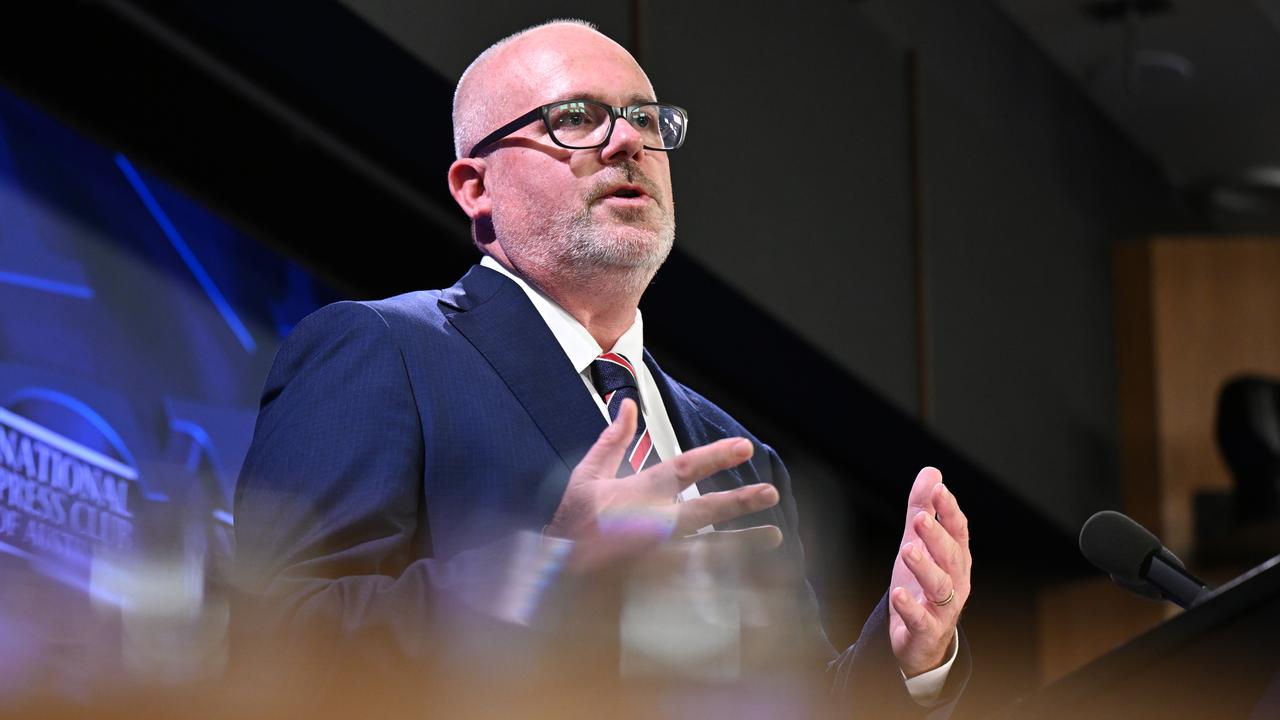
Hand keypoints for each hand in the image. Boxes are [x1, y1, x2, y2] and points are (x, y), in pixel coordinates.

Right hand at [546, 399, 780, 569]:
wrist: (554, 575)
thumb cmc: (573, 522)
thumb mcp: (586, 476)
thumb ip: (613, 440)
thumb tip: (630, 405)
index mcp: (635, 493)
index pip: (681, 468)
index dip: (715, 456)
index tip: (745, 447)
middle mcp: (649, 524)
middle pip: (703, 510)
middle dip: (739, 502)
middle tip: (770, 492)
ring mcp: (655, 558)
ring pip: (708, 549)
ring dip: (743, 543)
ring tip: (775, 536)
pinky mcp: (656, 586)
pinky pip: (698, 583)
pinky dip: (725, 581)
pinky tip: (752, 580)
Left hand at [888, 467, 970, 676]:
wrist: (923, 641)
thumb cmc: (922, 586)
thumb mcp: (919, 544)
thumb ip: (922, 509)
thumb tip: (932, 471)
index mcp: (956, 558)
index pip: (958, 531)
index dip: (949, 511)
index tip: (938, 490)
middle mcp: (955, 581)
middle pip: (950, 556)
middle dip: (937, 536)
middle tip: (919, 517)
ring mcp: (943, 608)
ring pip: (940, 586)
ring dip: (924, 567)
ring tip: (907, 549)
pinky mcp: (926, 631)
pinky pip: (921, 619)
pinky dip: (910, 607)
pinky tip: (898, 594)